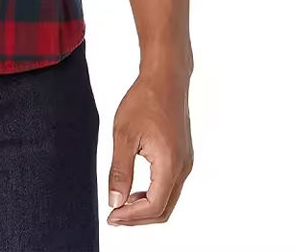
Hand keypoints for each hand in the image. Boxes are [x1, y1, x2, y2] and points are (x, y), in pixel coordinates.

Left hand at [107, 68, 192, 225]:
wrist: (165, 78)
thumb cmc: (145, 100)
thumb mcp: (124, 135)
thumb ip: (120, 171)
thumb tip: (115, 200)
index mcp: (169, 164)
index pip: (154, 207)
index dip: (131, 217)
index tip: (111, 216)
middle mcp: (182, 167)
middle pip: (164, 209)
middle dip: (138, 217)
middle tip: (114, 216)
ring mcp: (185, 162)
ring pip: (168, 199)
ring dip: (146, 206)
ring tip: (121, 203)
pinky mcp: (182, 155)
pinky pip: (170, 185)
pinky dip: (153, 193)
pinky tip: (135, 188)